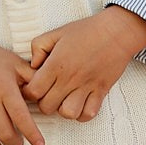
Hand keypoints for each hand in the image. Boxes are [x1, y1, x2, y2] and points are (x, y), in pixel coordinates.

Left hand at [25, 7, 145, 122]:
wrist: (117, 31)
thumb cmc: (87, 31)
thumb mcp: (57, 33)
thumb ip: (38, 47)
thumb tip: (32, 65)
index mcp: (56, 64)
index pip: (33, 91)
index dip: (29, 92)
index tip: (34, 87)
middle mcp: (70, 78)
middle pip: (46, 107)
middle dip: (44, 102)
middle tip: (49, 93)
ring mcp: (86, 86)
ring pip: (67, 113)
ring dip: (63, 109)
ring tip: (65, 99)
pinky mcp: (101, 91)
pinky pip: (89, 113)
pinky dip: (83, 113)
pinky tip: (81, 103)